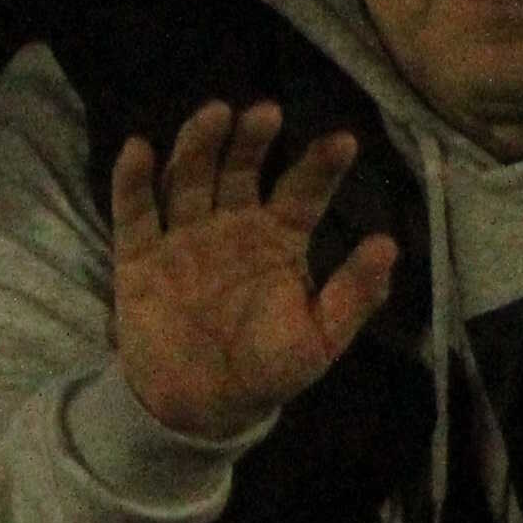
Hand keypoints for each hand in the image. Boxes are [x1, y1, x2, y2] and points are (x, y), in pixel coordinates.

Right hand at [108, 99, 398, 439]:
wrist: (201, 409)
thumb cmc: (267, 370)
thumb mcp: (320, 339)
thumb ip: (352, 295)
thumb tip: (390, 245)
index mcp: (279, 239)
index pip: (303, 192)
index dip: (321, 166)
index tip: (343, 142)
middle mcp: (232, 225)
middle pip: (242, 169)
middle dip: (253, 141)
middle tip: (266, 113)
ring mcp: (184, 236)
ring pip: (190, 178)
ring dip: (200, 144)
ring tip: (215, 115)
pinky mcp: (140, 256)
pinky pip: (134, 213)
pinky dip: (133, 181)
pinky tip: (138, 149)